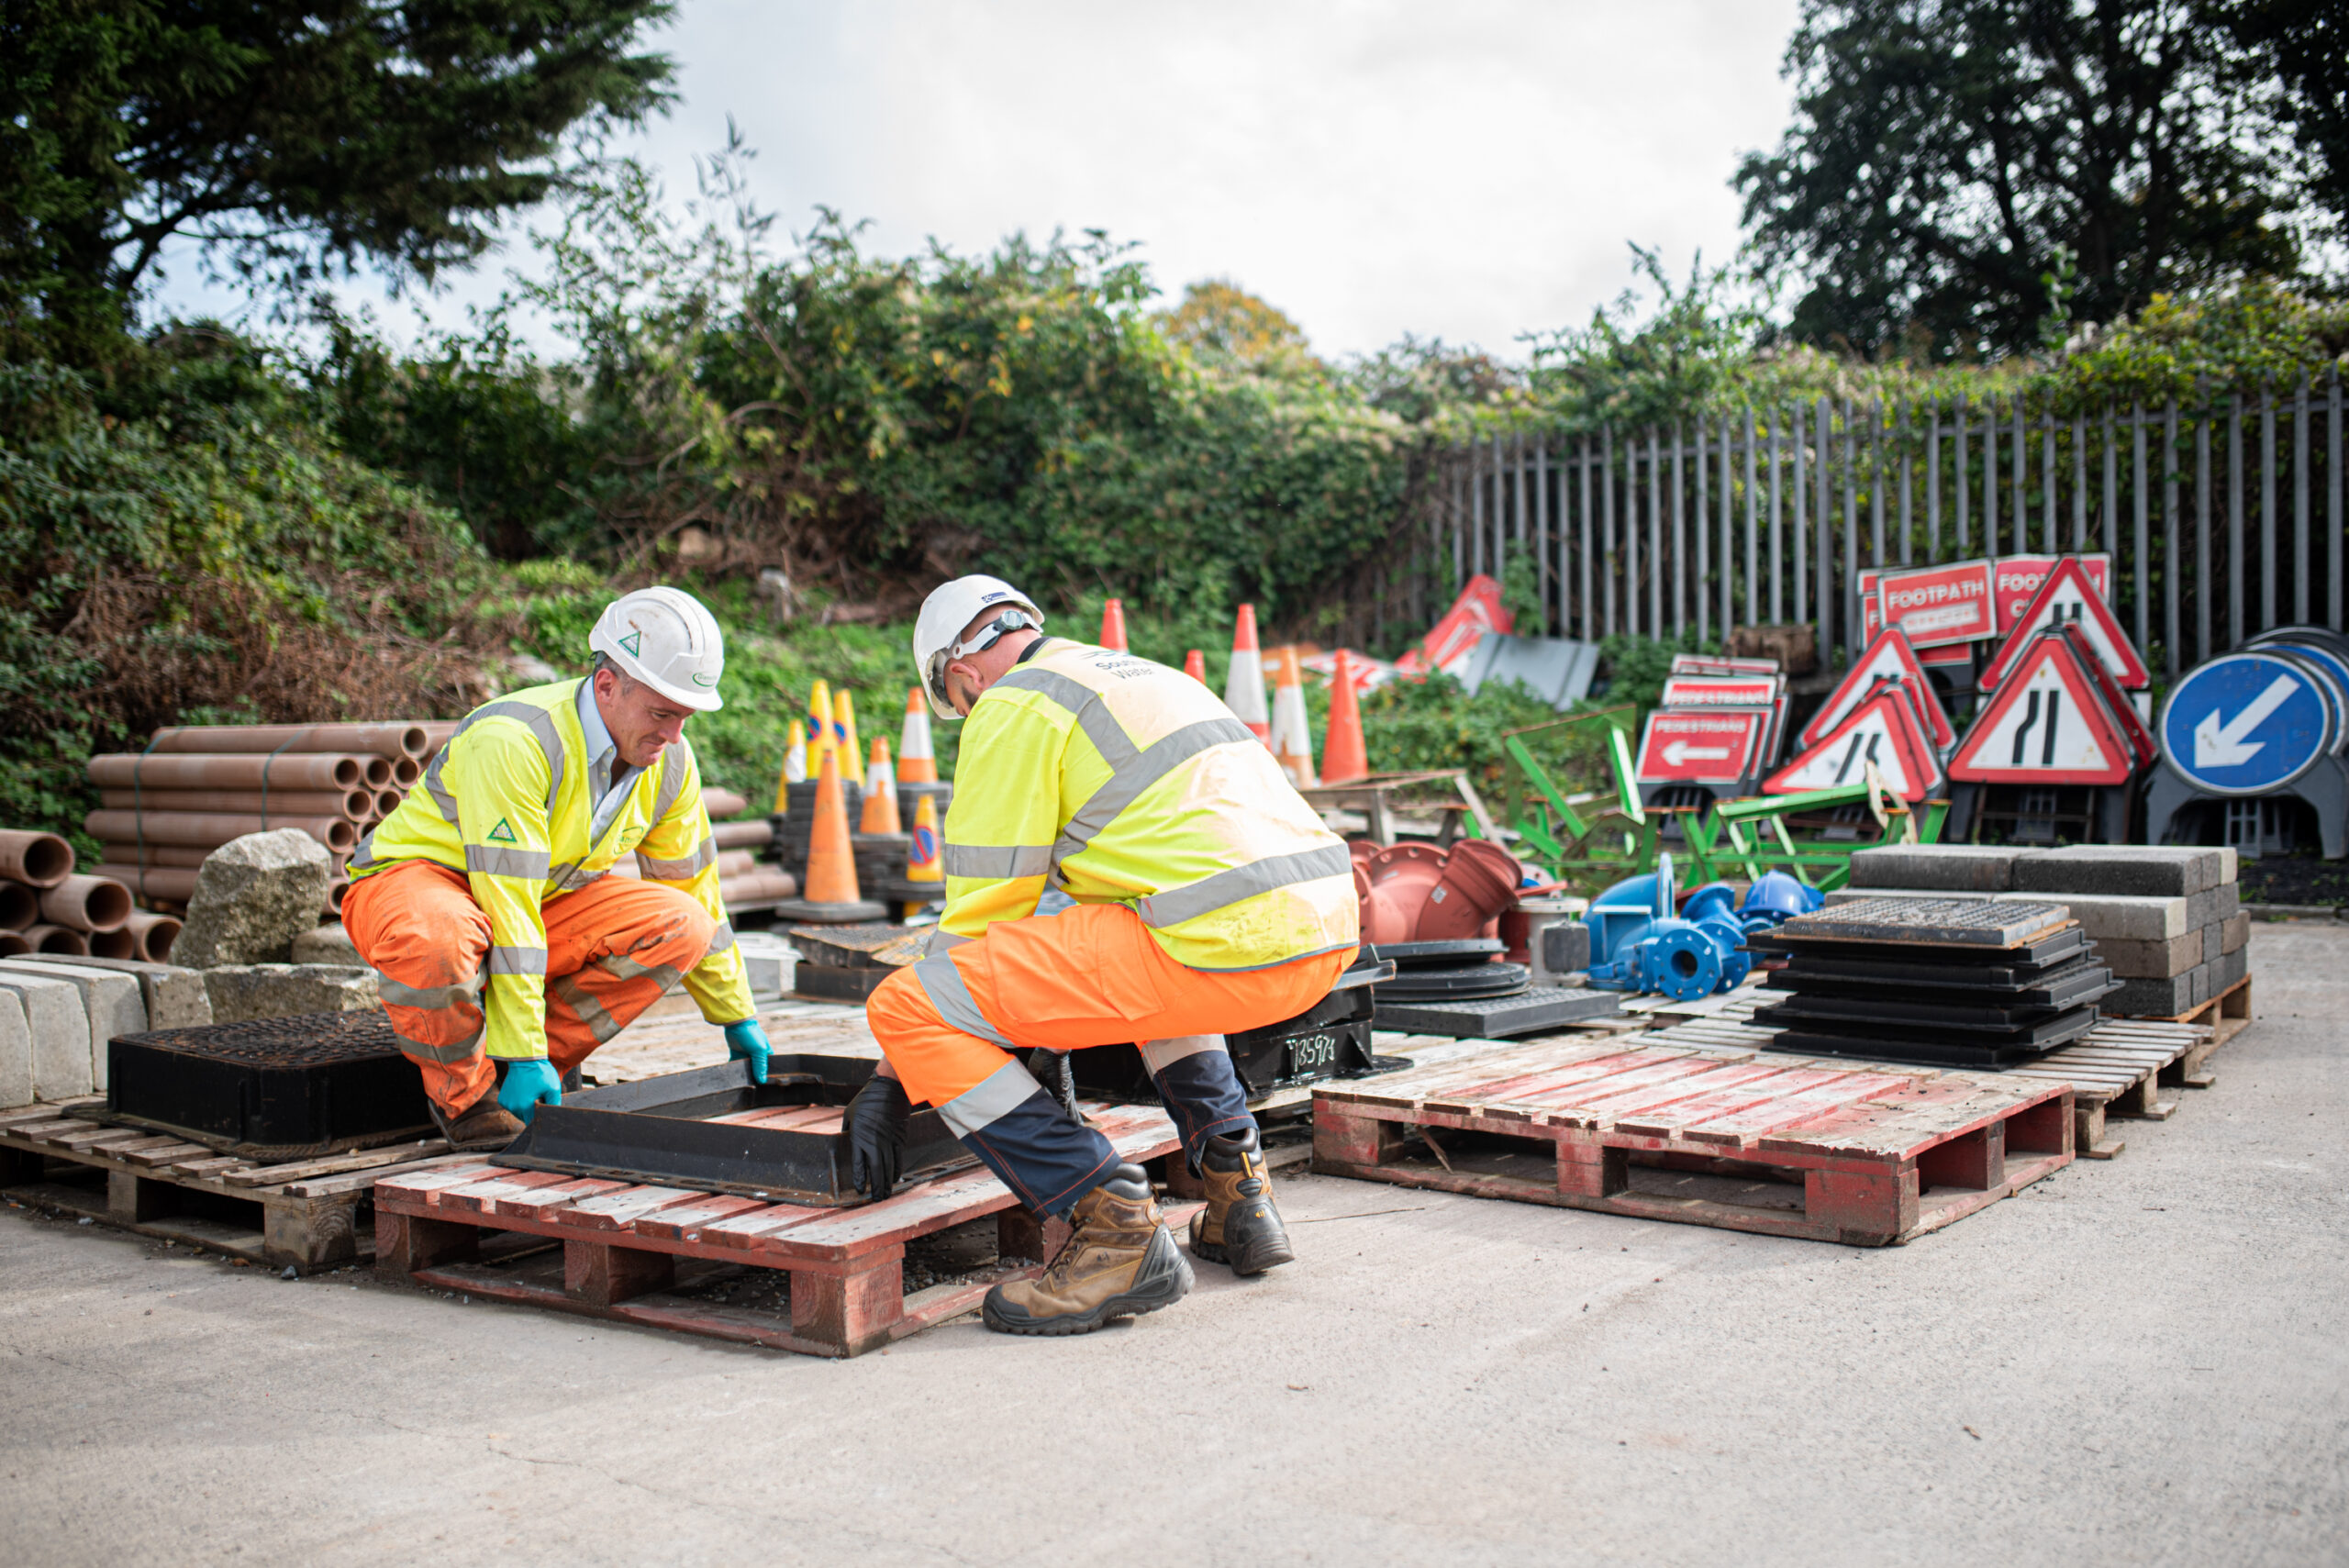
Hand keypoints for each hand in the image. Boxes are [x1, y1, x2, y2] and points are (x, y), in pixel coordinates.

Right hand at [497, 1059, 561, 1124]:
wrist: (525, 1059)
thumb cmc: (540, 1073)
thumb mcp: (553, 1088)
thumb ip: (553, 1104)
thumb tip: (552, 1115)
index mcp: (525, 1107)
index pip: (533, 1122)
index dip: (540, 1117)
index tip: (543, 1108)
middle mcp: (513, 1107)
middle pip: (526, 1118)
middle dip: (533, 1111)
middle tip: (539, 1096)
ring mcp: (506, 1103)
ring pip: (519, 1112)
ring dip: (525, 1107)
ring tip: (531, 1093)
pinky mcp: (502, 1098)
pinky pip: (512, 1105)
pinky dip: (518, 1101)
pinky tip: (523, 1091)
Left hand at [724, 1018, 770, 1085]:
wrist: (736, 1023)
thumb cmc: (752, 1034)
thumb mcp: (759, 1051)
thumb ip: (760, 1066)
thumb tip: (762, 1081)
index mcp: (766, 1054)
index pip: (768, 1068)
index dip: (765, 1076)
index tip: (761, 1086)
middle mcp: (757, 1055)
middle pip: (756, 1070)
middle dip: (753, 1077)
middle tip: (749, 1086)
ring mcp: (746, 1055)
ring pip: (745, 1068)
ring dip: (742, 1074)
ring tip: (740, 1083)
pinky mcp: (736, 1054)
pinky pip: (735, 1065)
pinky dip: (733, 1069)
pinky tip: (731, 1076)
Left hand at [843, 1073, 910, 1200]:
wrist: (889, 1088)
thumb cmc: (866, 1100)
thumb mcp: (849, 1115)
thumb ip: (848, 1131)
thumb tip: (845, 1142)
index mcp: (858, 1137)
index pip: (858, 1165)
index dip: (858, 1180)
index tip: (860, 1191)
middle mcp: (874, 1142)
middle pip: (876, 1171)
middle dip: (876, 1187)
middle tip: (876, 1200)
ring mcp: (888, 1141)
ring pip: (889, 1167)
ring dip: (887, 1183)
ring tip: (886, 1194)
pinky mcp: (900, 1138)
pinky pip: (898, 1158)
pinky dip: (897, 1170)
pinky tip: (895, 1178)